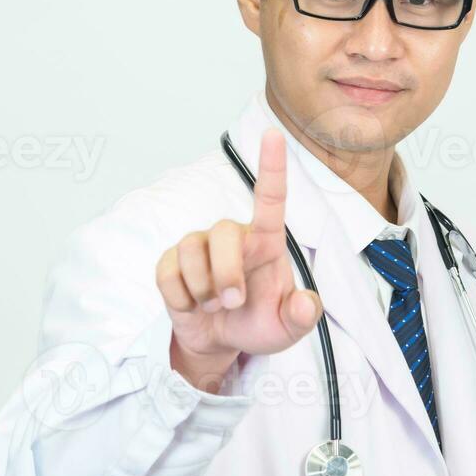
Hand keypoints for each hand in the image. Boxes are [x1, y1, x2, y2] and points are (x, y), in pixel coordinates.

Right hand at [156, 128, 322, 391]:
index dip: (272, 166)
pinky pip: (168, 274)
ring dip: (204, 290)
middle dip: (226, 273)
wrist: (222, 341)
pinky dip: (181, 299)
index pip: (270, 199)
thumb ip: (303, 316)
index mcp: (265, 242)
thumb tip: (307, 305)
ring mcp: (199, 247)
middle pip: (222, 233)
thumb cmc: (259, 322)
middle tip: (233, 302)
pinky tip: (193, 306)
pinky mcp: (171, 263)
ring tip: (215, 307)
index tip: (273, 134)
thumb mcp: (288, 327)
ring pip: (192, 252)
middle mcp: (231, 237)